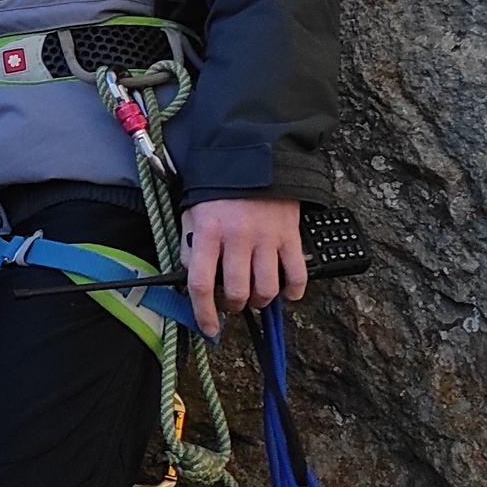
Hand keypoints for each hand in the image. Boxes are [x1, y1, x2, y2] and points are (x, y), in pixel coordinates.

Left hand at [179, 196, 305, 339]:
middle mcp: (237, 237)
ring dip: (260, 301)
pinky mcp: (289, 235)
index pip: (200, 283)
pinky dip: (293, 291)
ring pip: (266, 289)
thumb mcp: (192, 213)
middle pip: (236, 291)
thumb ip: (190, 246)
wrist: (254, 158)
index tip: (208, 328)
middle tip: (232, 302)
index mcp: (207, 231)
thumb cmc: (219, 189)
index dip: (203, 312)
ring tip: (255, 296)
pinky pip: (296, 274)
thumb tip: (192, 278)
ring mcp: (266, 237)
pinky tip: (286, 292)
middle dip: (233, 305)